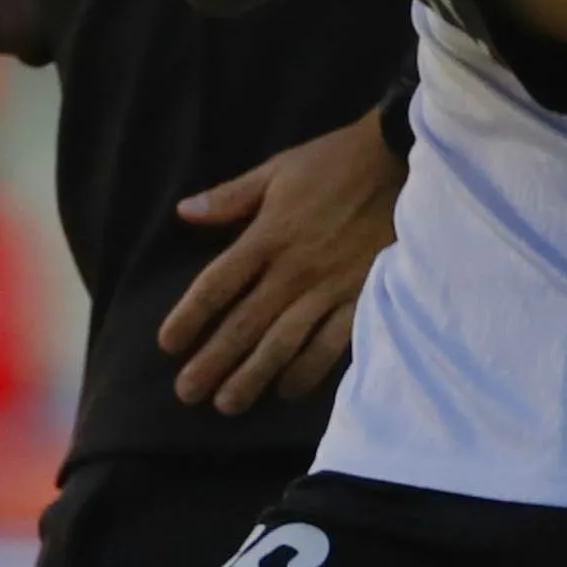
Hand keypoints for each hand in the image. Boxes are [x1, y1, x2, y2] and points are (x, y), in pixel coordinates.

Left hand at [159, 109, 407, 410]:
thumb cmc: (333, 163)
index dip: (188, 317)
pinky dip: (307, 371)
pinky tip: (286, 391)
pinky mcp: (361, 297)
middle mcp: (293, 269)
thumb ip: (230, 197)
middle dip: (212, 362)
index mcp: (267, 235)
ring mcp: (329, 287)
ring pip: (282, 343)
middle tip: (188, 392)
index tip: (168, 345)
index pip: (216, 285)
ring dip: (252, 376)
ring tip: (227, 404)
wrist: (399, 162)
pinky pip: (330, 344)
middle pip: (244, 324)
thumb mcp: (276, 171)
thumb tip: (184, 212)